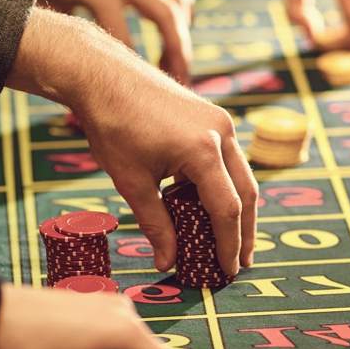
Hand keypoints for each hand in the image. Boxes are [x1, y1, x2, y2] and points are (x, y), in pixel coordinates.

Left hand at [0, 0, 193, 80]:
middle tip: (182, 81)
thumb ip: (65, 36)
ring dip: (184, 32)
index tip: (140, 93)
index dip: (134, 70)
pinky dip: (183, 8)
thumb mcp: (43, 7)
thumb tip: (72, 76)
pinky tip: (177, 29)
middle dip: (178, 51)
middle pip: (167, 16)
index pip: (126, 39)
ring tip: (177, 62)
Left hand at [7, 9, 257, 275]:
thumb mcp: (132, 182)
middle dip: (244, 232)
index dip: (227, 246)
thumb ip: (155, 224)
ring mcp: (220, 121)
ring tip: (232, 241)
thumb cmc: (112, 126)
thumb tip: (167, 263)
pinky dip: (225, 185)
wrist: (103, 76)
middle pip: (246, 193)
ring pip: (240, 175)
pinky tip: (213, 207)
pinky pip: (228, 158)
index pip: (226, 210)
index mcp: (203, 151)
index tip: (227, 273)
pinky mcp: (212, 116)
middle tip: (239, 264)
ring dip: (238, 209)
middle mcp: (221, 133)